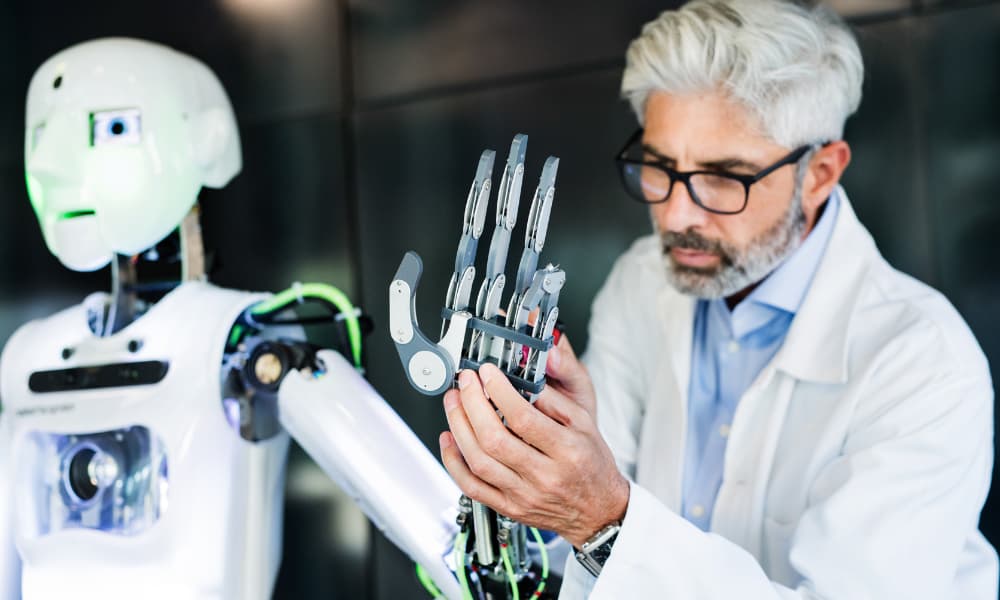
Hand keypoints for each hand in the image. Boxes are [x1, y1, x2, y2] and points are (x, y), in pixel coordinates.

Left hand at [439, 336, 628, 547]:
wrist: (598, 511)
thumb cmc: (591, 465)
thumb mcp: (585, 424)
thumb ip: (554, 400)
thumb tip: (522, 378)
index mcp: (567, 451)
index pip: (523, 418)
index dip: (498, 391)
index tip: (487, 373)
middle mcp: (544, 476)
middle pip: (494, 439)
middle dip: (471, 404)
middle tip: (465, 383)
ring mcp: (524, 495)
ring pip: (478, 462)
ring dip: (458, 427)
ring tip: (454, 403)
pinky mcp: (509, 507)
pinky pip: (472, 487)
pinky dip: (454, 462)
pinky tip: (449, 439)